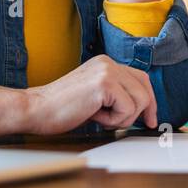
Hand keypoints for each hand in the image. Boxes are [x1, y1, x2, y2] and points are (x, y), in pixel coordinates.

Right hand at [22, 55, 157, 134]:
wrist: (36, 109)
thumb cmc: (60, 109)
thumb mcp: (94, 97)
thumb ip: (115, 96)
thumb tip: (142, 110)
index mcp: (105, 63)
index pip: (141, 78)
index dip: (150, 100)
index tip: (151, 118)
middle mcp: (108, 63)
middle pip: (145, 88)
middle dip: (144, 111)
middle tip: (138, 124)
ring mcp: (107, 71)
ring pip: (140, 101)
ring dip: (123, 118)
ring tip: (100, 117)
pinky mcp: (104, 84)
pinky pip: (128, 109)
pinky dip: (114, 120)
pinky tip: (94, 116)